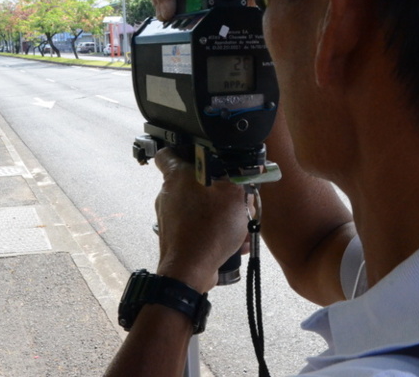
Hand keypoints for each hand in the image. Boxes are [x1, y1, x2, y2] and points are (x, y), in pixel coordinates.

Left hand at [153, 148, 249, 292]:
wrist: (190, 270)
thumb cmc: (208, 229)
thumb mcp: (236, 196)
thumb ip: (243, 179)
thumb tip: (250, 169)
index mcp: (177, 175)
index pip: (168, 152)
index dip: (181, 148)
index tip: (197, 152)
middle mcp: (168, 194)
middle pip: (192, 182)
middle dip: (216, 188)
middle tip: (235, 194)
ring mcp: (169, 217)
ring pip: (198, 207)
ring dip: (219, 213)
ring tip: (240, 224)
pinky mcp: (174, 236)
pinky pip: (197, 227)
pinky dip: (214, 231)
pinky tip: (235, 242)